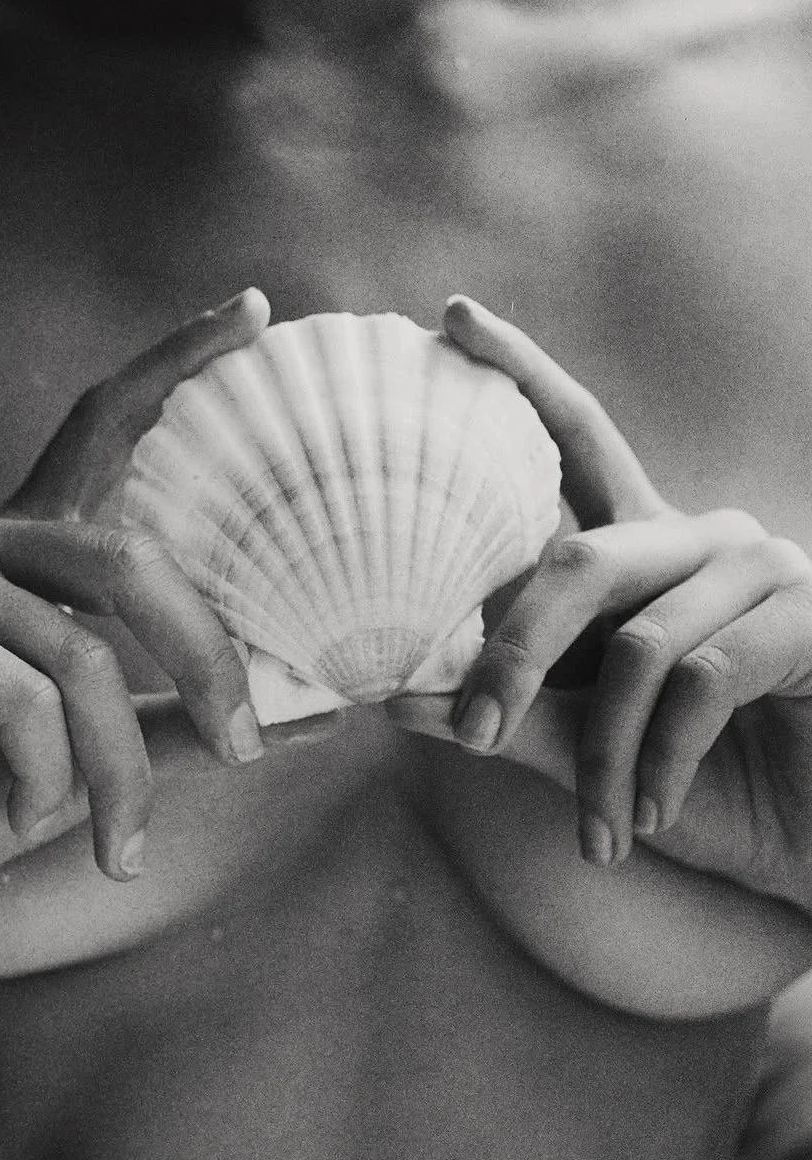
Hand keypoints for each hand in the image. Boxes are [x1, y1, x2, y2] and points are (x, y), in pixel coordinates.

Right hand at [0, 289, 276, 942]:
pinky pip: (25, 694)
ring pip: (83, 655)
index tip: (256, 310)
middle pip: (133, 558)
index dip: (180, 362)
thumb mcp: (97, 753)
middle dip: (207, 661)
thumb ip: (190, 720)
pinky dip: (44, 775)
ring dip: (117, 768)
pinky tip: (20, 807)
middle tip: (247, 748)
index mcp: (30, 550)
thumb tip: (321, 710)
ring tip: (115, 840)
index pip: (107, 426)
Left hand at [390, 297, 811, 917]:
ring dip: (602, 755)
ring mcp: (763, 569)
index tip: (450, 317)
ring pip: (640, 644)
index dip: (519, 372)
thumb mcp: (586, 748)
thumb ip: (506, 712)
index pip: (575, 439)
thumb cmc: (701, 787)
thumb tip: (389, 695)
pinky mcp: (811, 615)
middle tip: (469, 735)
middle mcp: (701, 539)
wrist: (811, 842)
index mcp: (643, 551)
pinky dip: (661, 762)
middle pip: (577, 556)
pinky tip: (653, 815)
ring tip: (598, 829)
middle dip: (513, 653)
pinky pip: (703, 679)